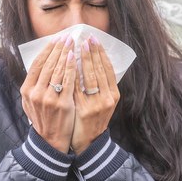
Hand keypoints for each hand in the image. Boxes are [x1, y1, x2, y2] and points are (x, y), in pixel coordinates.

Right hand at [19, 35, 77, 152]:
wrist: (50, 141)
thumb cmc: (43, 118)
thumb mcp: (31, 102)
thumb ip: (34, 84)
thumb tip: (40, 62)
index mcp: (26, 90)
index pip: (37, 64)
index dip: (47, 50)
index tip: (55, 39)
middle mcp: (35, 93)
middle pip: (48, 64)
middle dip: (58, 48)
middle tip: (67, 36)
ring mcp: (48, 98)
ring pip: (57, 70)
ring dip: (65, 53)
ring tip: (73, 42)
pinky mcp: (62, 103)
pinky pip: (67, 81)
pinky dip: (71, 67)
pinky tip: (75, 57)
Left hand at [71, 36, 120, 151]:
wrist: (89, 143)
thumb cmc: (93, 119)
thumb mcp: (103, 102)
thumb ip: (100, 85)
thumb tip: (92, 61)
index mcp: (114, 94)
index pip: (108, 69)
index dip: (101, 53)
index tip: (94, 39)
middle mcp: (107, 98)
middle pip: (99, 70)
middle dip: (91, 52)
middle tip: (85, 37)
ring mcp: (96, 105)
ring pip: (89, 77)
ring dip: (82, 60)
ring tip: (76, 46)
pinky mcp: (84, 110)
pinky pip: (77, 88)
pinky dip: (73, 75)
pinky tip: (67, 65)